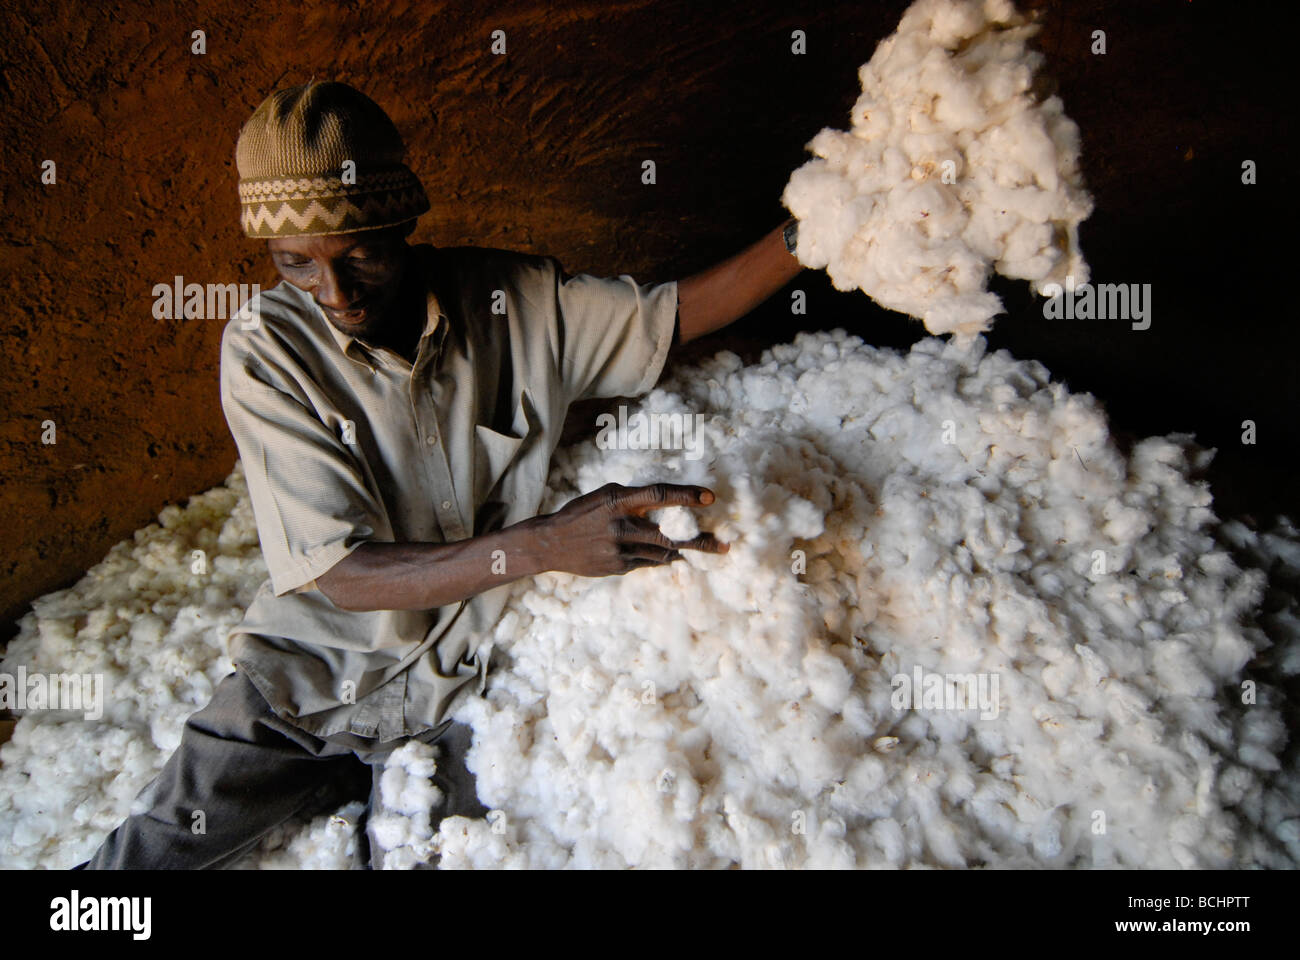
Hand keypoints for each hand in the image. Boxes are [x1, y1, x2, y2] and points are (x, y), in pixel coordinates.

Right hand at [531, 482, 728, 577]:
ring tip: (704, 549)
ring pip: (663, 552)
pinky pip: (648, 563)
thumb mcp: (605, 497)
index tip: (710, 497)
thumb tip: (666, 504)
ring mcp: (620, 550)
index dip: (686, 495)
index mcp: (618, 501)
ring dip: (683, 551)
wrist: (551, 544)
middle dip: (700, 541)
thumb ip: (634, 500)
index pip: (659, 495)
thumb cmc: (581, 514)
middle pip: (670, 534)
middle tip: (724, 545)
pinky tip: (671, 556)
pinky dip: (661, 558)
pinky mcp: (618, 567)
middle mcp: (621, 526)